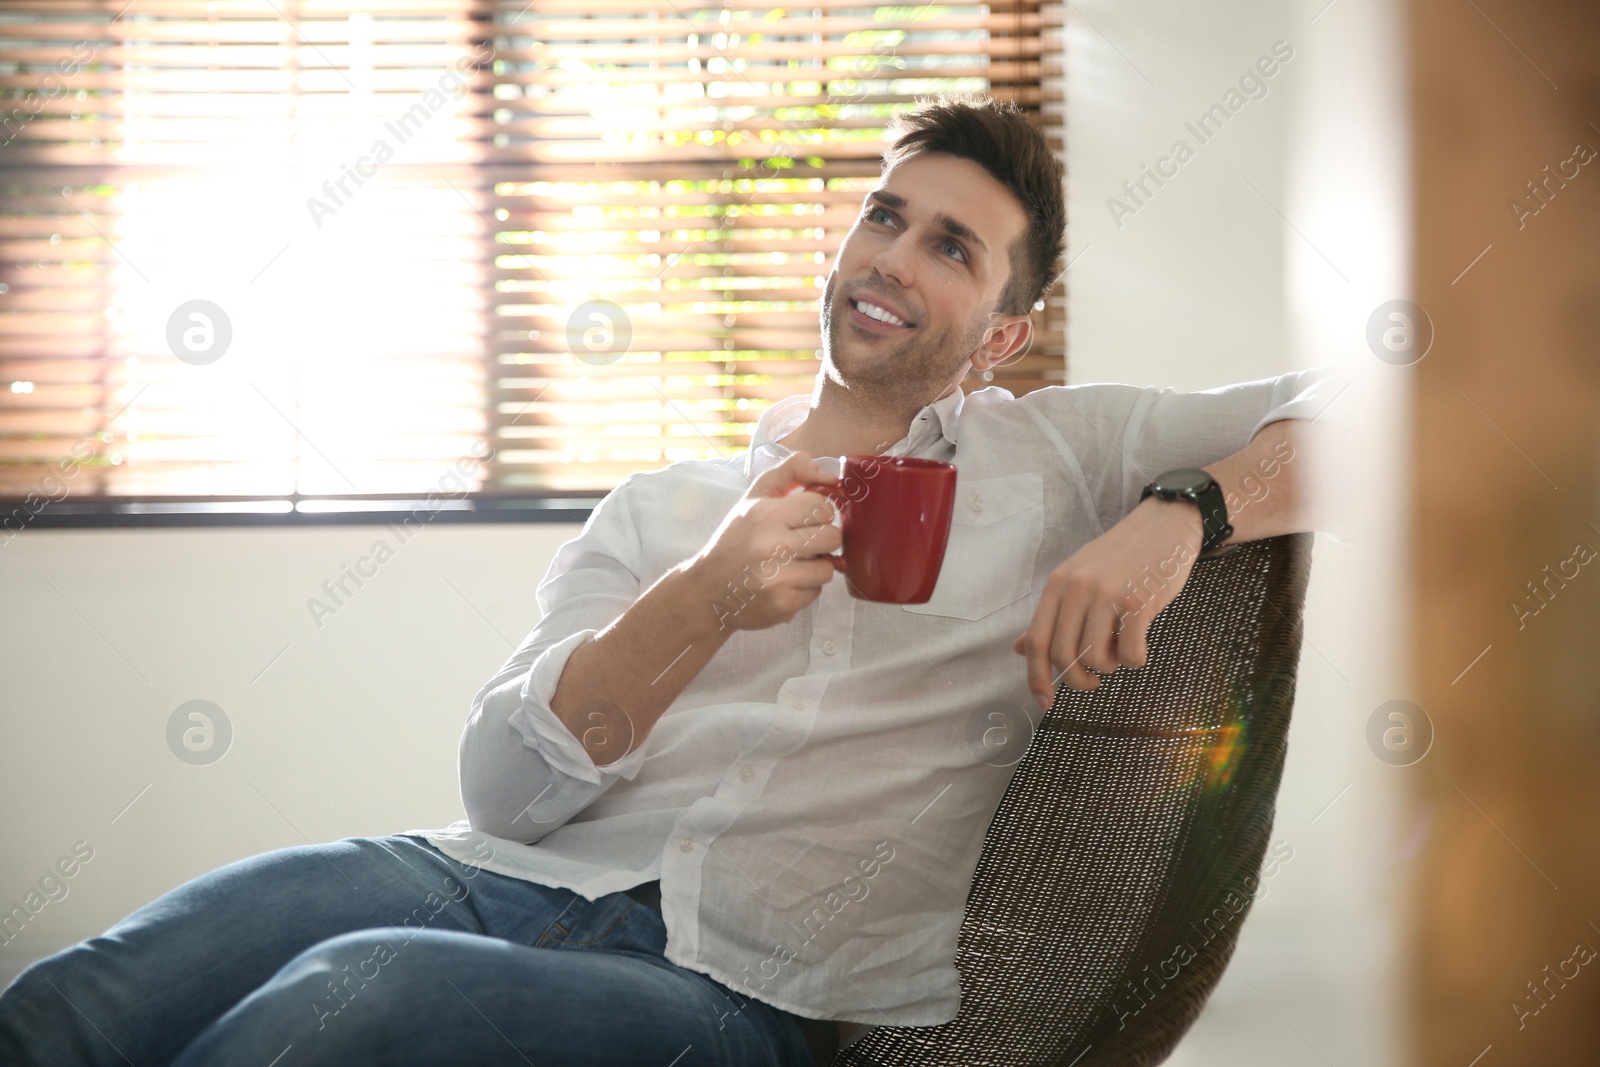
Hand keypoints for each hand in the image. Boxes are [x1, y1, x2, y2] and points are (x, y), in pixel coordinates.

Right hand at [687, 451, 843, 631]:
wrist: (709, 590)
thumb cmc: (737, 539)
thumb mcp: (755, 496)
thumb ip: (792, 472)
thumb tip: (833, 477)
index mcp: (766, 515)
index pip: (822, 507)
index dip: (816, 512)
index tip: (801, 519)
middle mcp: (772, 546)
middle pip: (833, 537)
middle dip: (821, 539)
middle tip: (801, 542)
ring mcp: (778, 579)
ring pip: (828, 568)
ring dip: (814, 566)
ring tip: (791, 564)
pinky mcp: (783, 604)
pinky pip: (816, 592)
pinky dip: (804, 588)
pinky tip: (783, 583)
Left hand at [1012, 498, 1203, 707]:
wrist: (1164, 525)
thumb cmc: (1121, 557)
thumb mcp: (1077, 577)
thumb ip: (1051, 614)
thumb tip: (1018, 649)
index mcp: (1058, 584)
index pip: (1037, 641)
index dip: (1036, 679)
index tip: (1045, 702)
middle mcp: (1078, 588)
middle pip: (1064, 657)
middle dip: (1079, 681)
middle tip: (1093, 681)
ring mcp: (1108, 595)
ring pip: (1096, 659)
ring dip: (1109, 668)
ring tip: (1119, 652)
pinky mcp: (1139, 602)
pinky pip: (1130, 654)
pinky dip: (1134, 661)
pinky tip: (1139, 647)